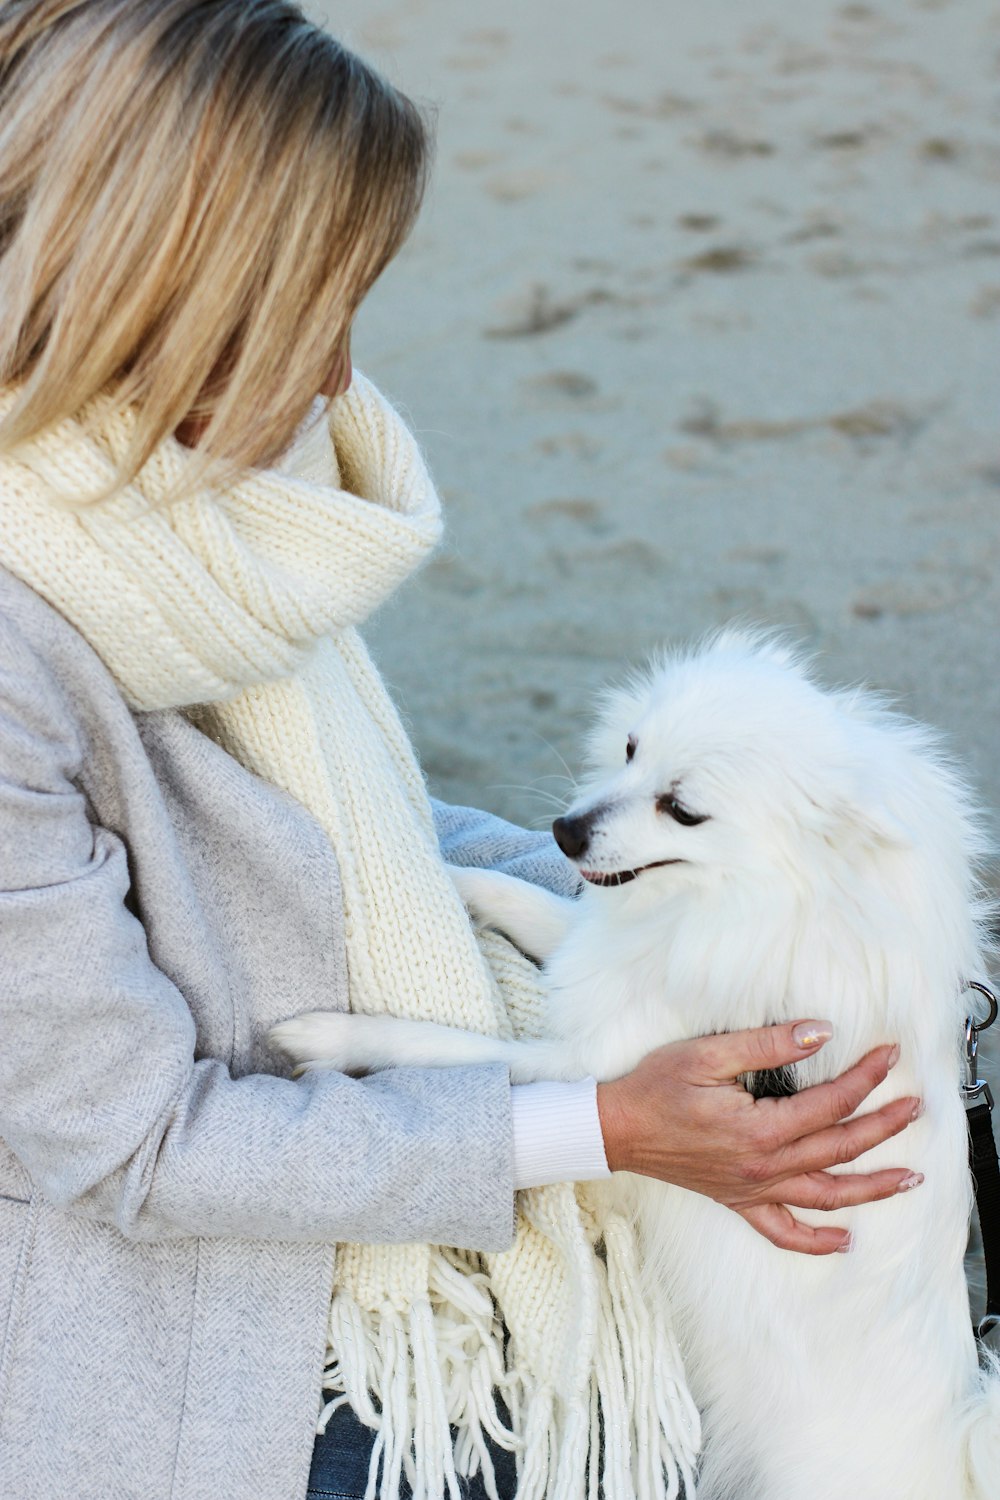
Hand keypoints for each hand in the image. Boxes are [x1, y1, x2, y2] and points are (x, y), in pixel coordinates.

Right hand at [595, 1021, 920, 1254]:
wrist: (617, 1128)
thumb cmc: (656, 1086)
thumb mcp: (708, 1053)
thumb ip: (768, 1044)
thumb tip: (820, 1033)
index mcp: (760, 1129)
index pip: (831, 1103)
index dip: (865, 1078)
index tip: (890, 1056)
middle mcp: (764, 1167)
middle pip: (840, 1149)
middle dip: (885, 1126)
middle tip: (917, 1107)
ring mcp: (754, 1190)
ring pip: (828, 1196)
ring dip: (874, 1188)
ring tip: (912, 1178)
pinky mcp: (739, 1202)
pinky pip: (785, 1232)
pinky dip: (818, 1242)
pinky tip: (846, 1241)